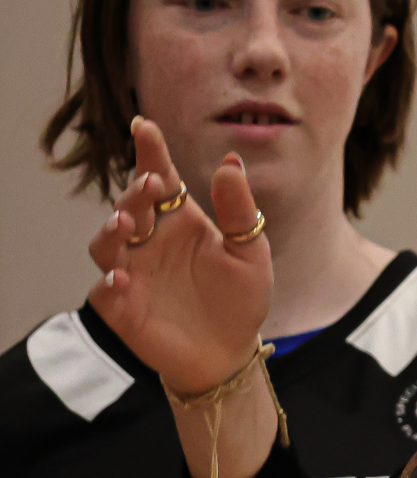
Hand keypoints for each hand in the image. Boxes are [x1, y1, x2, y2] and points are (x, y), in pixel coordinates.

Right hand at [88, 117, 270, 392]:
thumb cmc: (240, 297)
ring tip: (127, 226)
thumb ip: (239, 209)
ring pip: (105, 243)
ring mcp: (131, 272)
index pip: (159, 179)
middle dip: (134, 194)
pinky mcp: (121, 306)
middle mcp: (149, 241)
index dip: (149, 152)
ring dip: (110, 231)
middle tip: (150, 186)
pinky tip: (123, 278)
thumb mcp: (250, 252)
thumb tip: (231, 160)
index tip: (144, 126)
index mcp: (179, 220)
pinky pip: (104, 291)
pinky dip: (109, 283)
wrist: (229, 351)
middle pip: (129, 207)